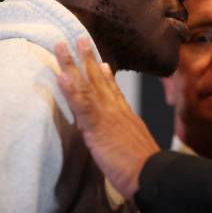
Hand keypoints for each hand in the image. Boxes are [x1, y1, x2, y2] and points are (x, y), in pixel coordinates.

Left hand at [54, 37, 159, 199]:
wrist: (150, 173)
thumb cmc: (144, 166)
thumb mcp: (137, 146)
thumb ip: (129, 137)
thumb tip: (128, 136)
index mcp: (126, 115)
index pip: (113, 90)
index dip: (106, 75)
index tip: (100, 60)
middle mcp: (116, 109)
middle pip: (98, 79)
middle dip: (87, 59)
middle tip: (79, 39)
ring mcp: (106, 115)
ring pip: (86, 85)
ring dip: (72, 64)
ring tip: (61, 46)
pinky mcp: (97, 126)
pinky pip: (81, 105)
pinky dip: (70, 89)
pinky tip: (61, 75)